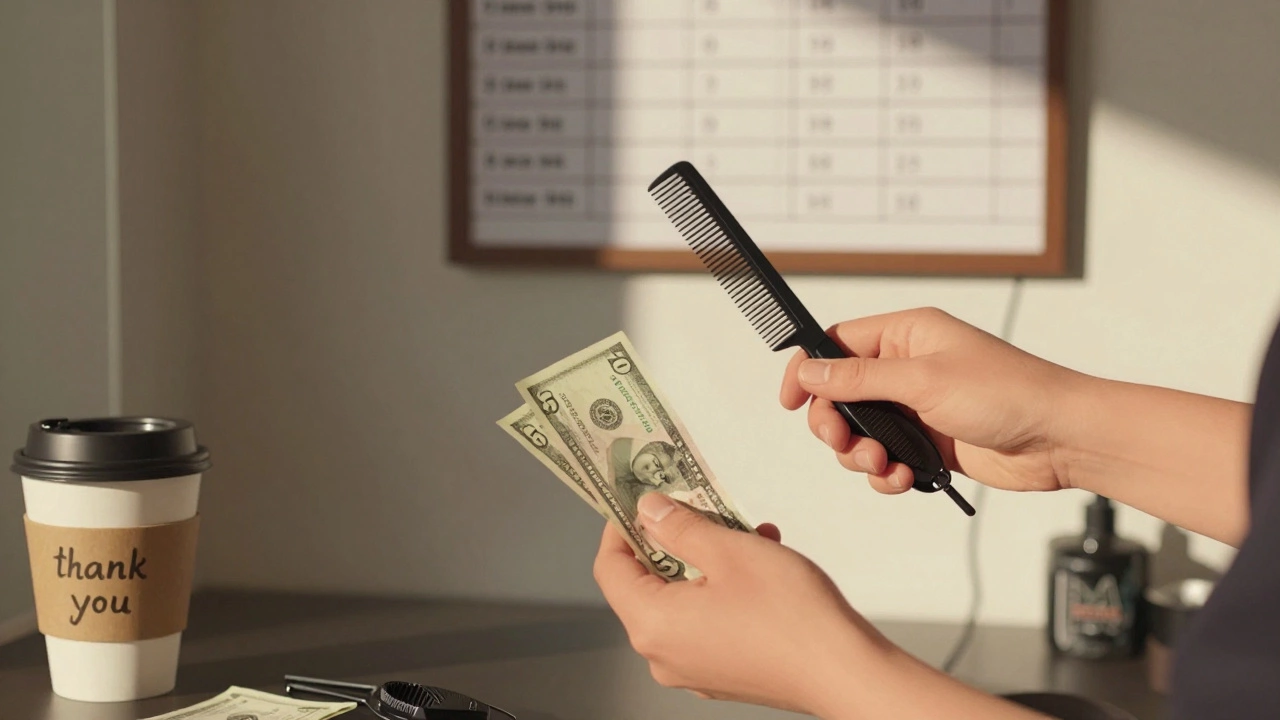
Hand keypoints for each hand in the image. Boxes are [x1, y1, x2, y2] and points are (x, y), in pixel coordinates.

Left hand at [593, 492, 887, 715]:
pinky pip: (705, 621)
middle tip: (699, 506)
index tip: (638, 497)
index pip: (610, 567)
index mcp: (653, 625)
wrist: (846, 673)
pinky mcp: (721, 673)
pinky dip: (722, 589)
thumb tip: (648, 512)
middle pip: (646, 583)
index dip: (620, 526)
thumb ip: (680, 527)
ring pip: (681, 599)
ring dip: (706, 560)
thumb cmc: (792, 616)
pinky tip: (758, 564)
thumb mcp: (728, 551)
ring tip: (747, 534)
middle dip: (674, 539)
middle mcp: (663, 655)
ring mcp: (692, 668)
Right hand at [780, 307, 1085, 493]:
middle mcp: (907, 368)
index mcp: (906, 336)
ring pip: (859, 432)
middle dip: (835, 424)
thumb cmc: (1008, 393)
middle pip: (840, 395)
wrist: (1059, 439)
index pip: (836, 344)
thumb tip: (809, 372)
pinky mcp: (928, 443)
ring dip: (860, 455)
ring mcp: (917, 408)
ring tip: (882, 464)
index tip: (790, 401)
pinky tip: (903, 478)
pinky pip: (885, 459)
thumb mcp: (924, 380)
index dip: (808, 371)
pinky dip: (885, 474)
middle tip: (843, 442)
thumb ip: (859, 379)